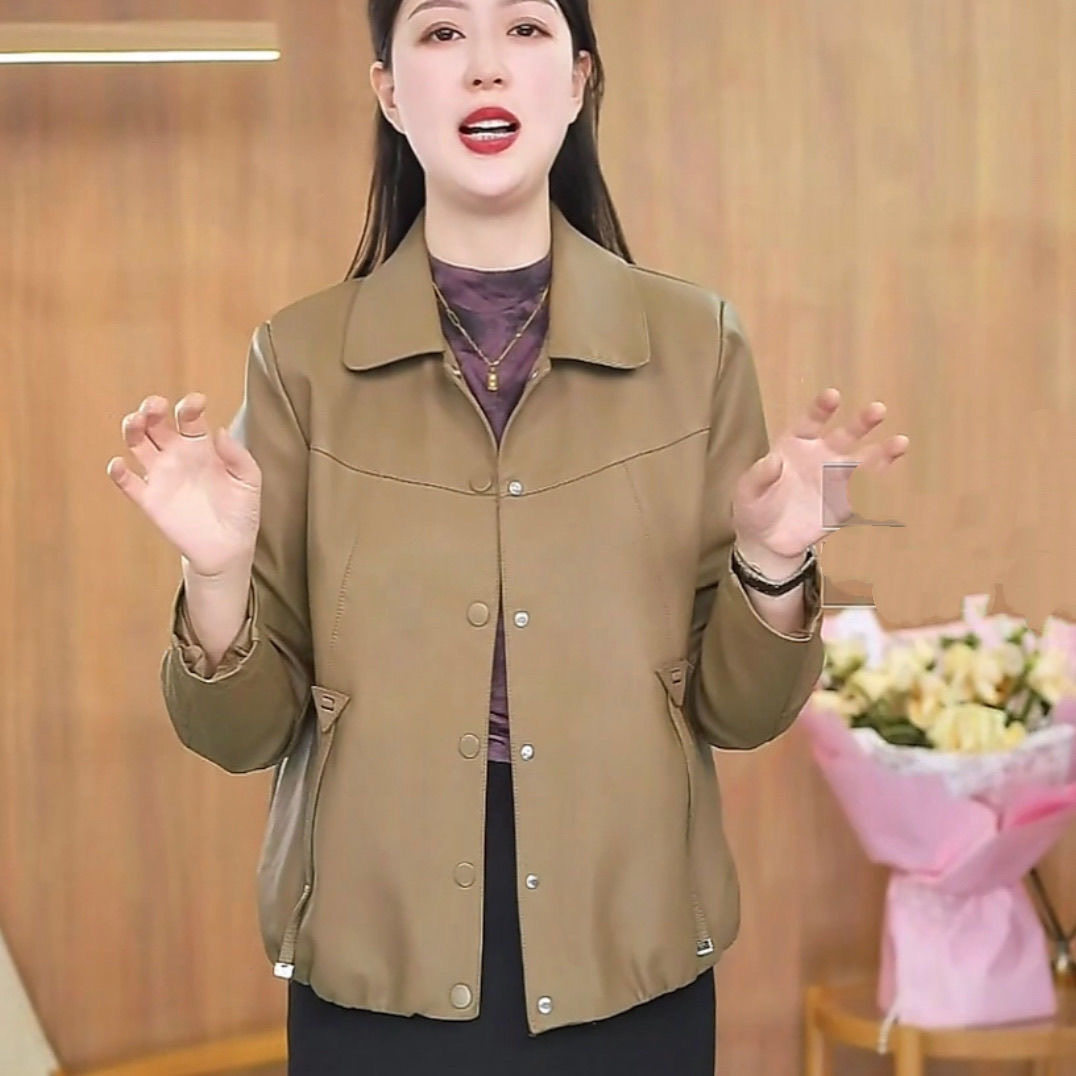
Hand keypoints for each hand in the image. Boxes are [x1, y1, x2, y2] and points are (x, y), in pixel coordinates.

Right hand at [107, 394, 261, 577]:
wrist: (228, 548)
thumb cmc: (241, 511)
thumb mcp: (249, 482)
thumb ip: (239, 457)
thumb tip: (221, 431)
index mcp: (202, 446)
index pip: (189, 418)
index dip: (190, 406)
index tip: (196, 403)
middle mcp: (177, 455)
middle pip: (156, 424)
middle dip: (152, 410)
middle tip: (155, 405)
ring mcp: (162, 476)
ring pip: (137, 444)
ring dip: (132, 429)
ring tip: (135, 421)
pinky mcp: (150, 500)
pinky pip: (128, 483)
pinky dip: (118, 472)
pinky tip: (120, 465)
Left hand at [731, 388, 908, 561]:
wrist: (767, 540)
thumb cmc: (754, 507)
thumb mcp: (747, 492)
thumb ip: (759, 476)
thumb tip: (773, 461)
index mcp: (794, 445)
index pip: (809, 422)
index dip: (821, 409)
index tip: (833, 396)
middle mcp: (819, 455)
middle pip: (843, 435)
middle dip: (860, 422)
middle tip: (877, 409)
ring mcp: (834, 478)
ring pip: (861, 459)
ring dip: (881, 451)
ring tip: (900, 442)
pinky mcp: (843, 501)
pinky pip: (864, 489)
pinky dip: (878, 480)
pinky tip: (893, 472)